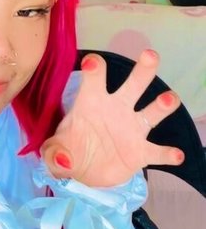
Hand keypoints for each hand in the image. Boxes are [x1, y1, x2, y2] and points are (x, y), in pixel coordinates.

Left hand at [41, 50, 184, 187]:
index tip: (92, 63)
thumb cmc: (70, 150)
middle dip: (143, 70)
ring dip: (163, 104)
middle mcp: (117, 109)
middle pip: (134, 84)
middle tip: (150, 56)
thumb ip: (54, 154)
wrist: (85, 172)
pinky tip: (175, 155)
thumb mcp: (54, 153)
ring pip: (153, 111)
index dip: (94, 69)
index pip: (94, 79)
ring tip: (168, 100)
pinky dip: (167, 154)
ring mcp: (132, 129)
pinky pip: (158, 152)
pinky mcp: (141, 152)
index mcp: (92, 102)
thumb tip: (63, 160)